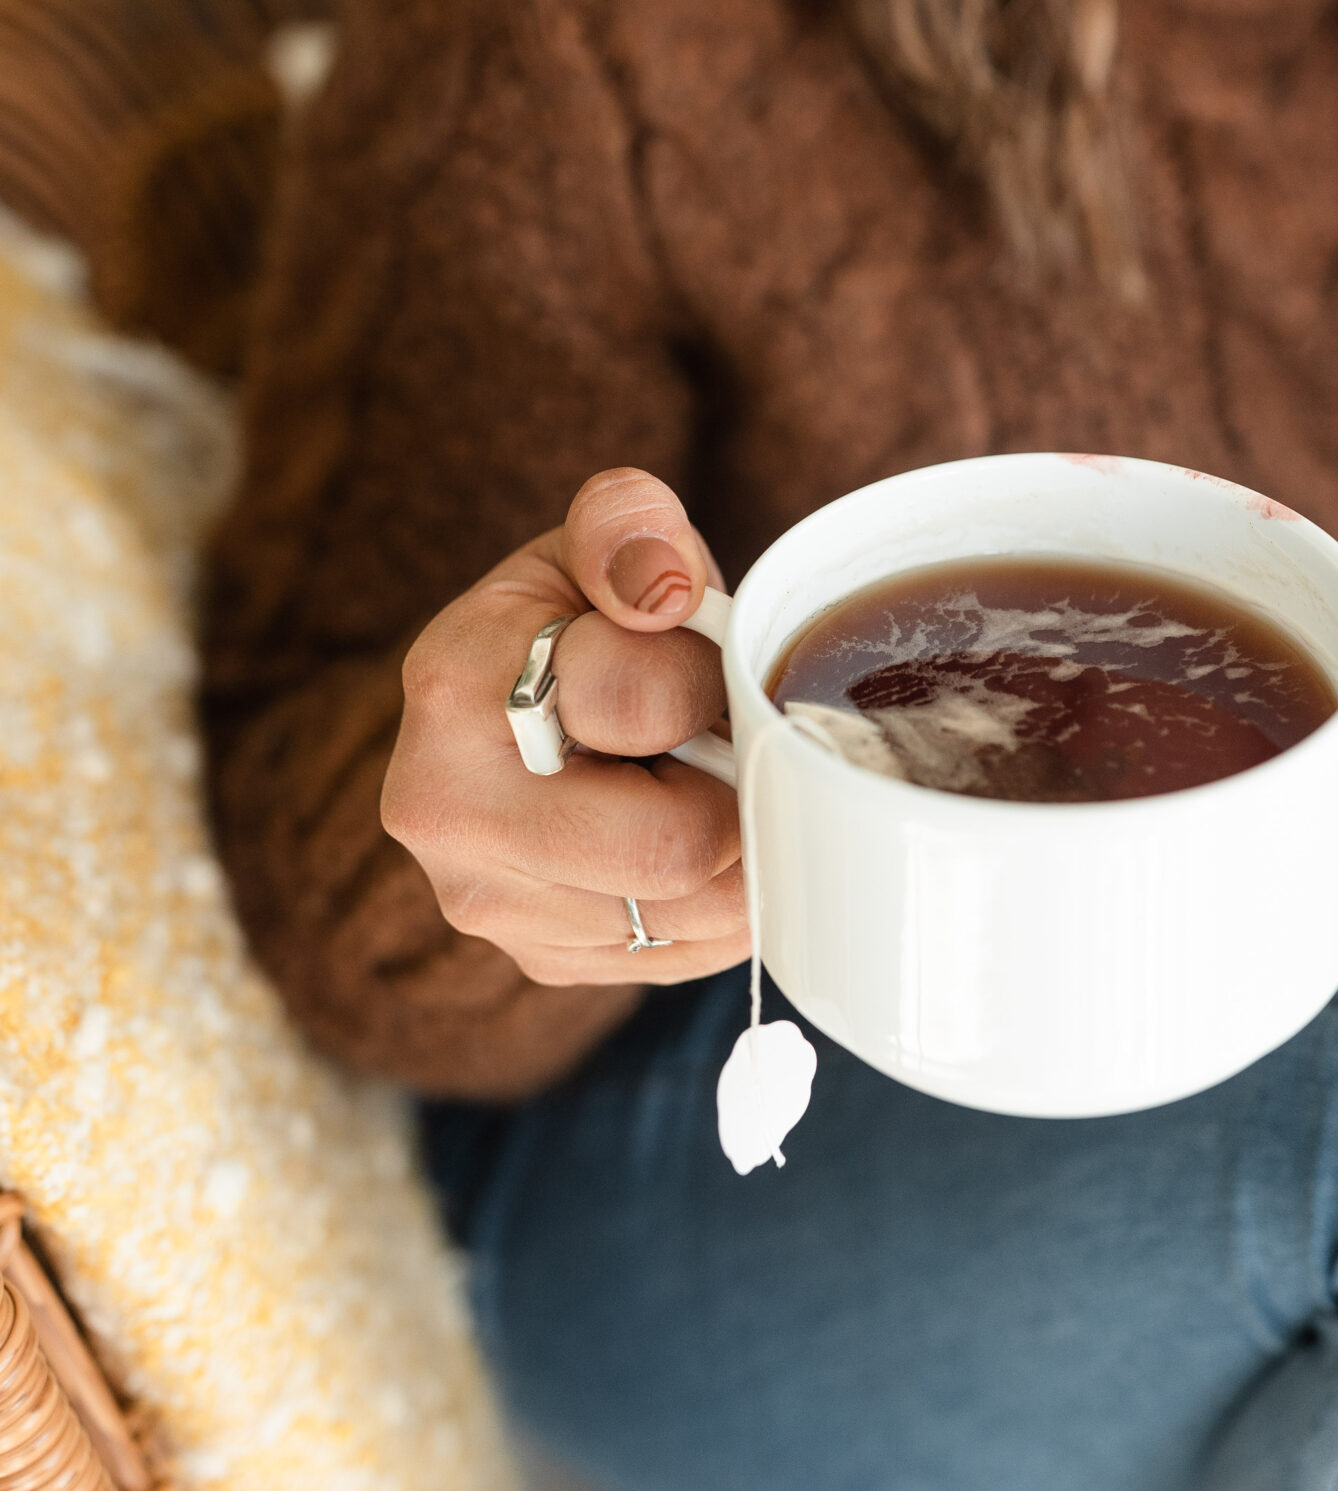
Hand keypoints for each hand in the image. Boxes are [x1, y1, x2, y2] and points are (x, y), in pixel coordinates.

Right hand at [382, 470, 747, 986]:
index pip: (640, 705)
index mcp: (454, 684)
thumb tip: (661, 590)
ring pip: (691, 916)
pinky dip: (719, 903)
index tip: (703, 664)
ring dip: (737, 851)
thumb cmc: (582, 615)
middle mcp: (448, 813)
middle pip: (671, 851)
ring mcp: (487, 903)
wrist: (523, 705)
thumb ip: (629, 530)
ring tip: (705, 785)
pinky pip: (684, 956)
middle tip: (729, 745)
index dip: (710, 681)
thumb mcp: (602, 539)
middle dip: (735, 791)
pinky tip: (695, 839)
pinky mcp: (538, 960)